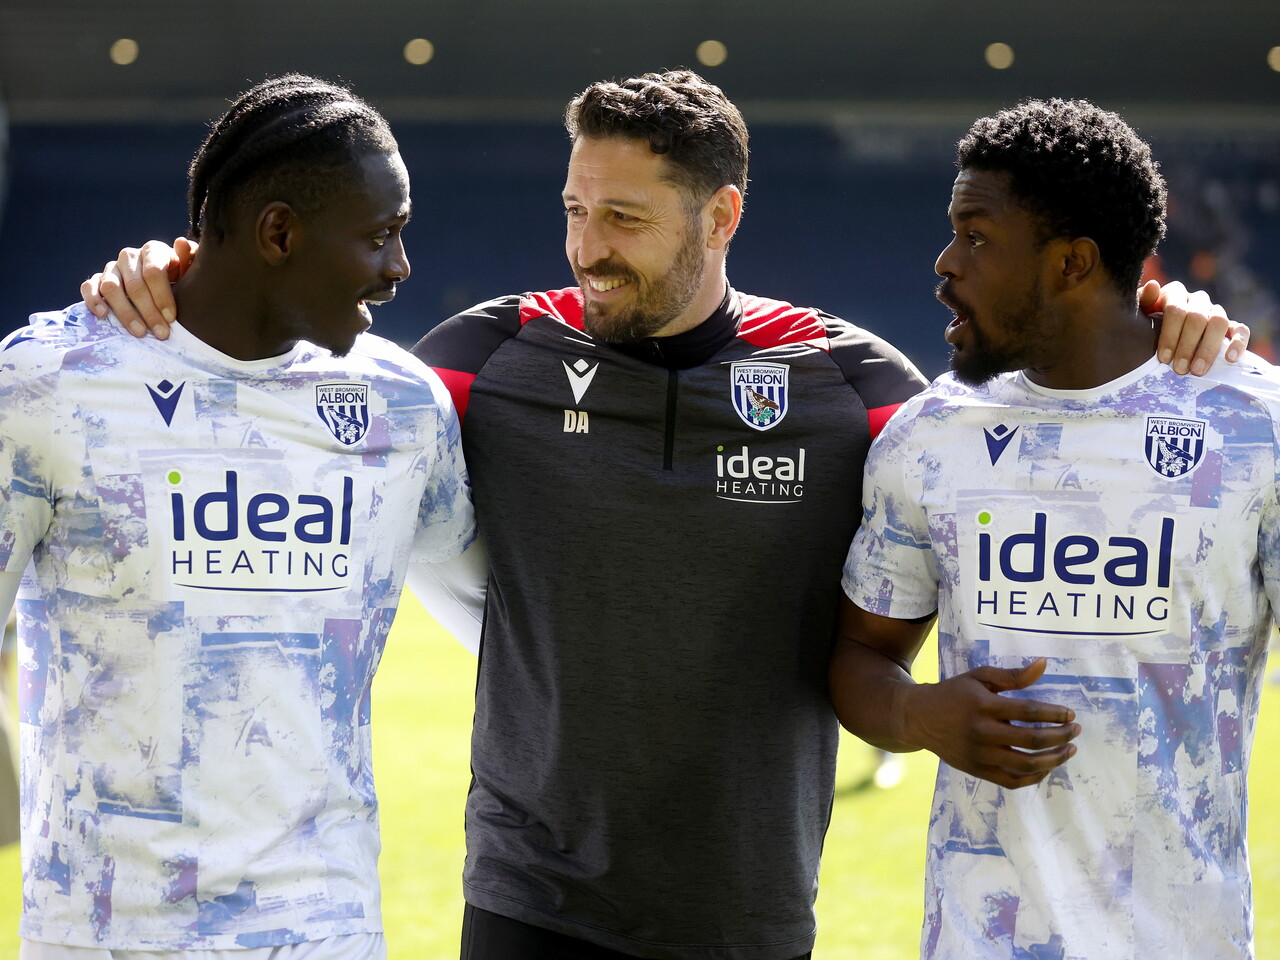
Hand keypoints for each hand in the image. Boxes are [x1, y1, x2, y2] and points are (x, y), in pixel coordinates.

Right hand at [80, 237, 198, 338]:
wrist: (162, 279)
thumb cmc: (179, 276)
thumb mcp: (189, 268)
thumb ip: (189, 257)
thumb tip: (181, 243)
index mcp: (153, 250)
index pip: (153, 272)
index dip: (162, 296)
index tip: (171, 318)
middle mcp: (129, 256)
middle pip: (134, 285)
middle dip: (149, 312)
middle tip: (161, 333)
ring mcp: (112, 267)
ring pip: (111, 287)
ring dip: (125, 312)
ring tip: (139, 332)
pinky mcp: (97, 279)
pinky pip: (88, 286)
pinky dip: (93, 300)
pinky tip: (104, 315)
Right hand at [902, 658, 1078, 788]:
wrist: (919, 718)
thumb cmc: (954, 693)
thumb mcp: (979, 677)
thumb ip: (1013, 675)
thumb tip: (1044, 665)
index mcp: (984, 705)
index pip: (1029, 712)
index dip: (1055, 714)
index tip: (1071, 714)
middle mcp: (982, 732)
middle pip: (1032, 740)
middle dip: (1061, 736)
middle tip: (1076, 730)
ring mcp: (980, 755)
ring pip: (1026, 764)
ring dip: (1054, 759)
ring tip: (1069, 750)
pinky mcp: (977, 771)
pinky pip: (1012, 781)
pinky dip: (1034, 777)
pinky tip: (1047, 767)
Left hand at [1142, 279, 1248, 375]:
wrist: (1153, 337)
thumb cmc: (1143, 327)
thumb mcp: (1137, 316)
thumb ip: (1143, 301)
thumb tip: (1154, 285)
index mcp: (1174, 294)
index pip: (1176, 309)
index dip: (1170, 335)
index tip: (1163, 359)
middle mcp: (1196, 300)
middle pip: (1197, 318)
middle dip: (1187, 346)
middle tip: (1180, 370)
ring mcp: (1215, 311)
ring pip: (1219, 322)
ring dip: (1208, 348)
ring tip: (1198, 371)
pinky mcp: (1230, 326)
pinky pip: (1241, 329)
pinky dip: (1238, 342)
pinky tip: (1230, 359)